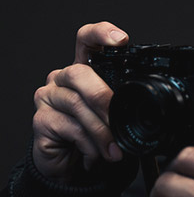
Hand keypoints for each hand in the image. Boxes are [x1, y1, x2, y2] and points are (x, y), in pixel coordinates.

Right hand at [32, 22, 128, 181]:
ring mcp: (48, 97)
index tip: (121, 40)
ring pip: (77, 104)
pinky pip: (69, 128)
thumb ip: (123, 99)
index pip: (87, 39)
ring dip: (101, 130)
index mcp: (84, 68)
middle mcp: (63, 77)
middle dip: (104, 97)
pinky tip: (95, 154)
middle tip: (118, 117)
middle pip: (80, 73)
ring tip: (115, 149)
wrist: (70, 164)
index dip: (101, 33)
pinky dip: (88, 143)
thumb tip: (150, 99)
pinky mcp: (40, 120)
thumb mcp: (112, 112)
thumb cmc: (94, 133)